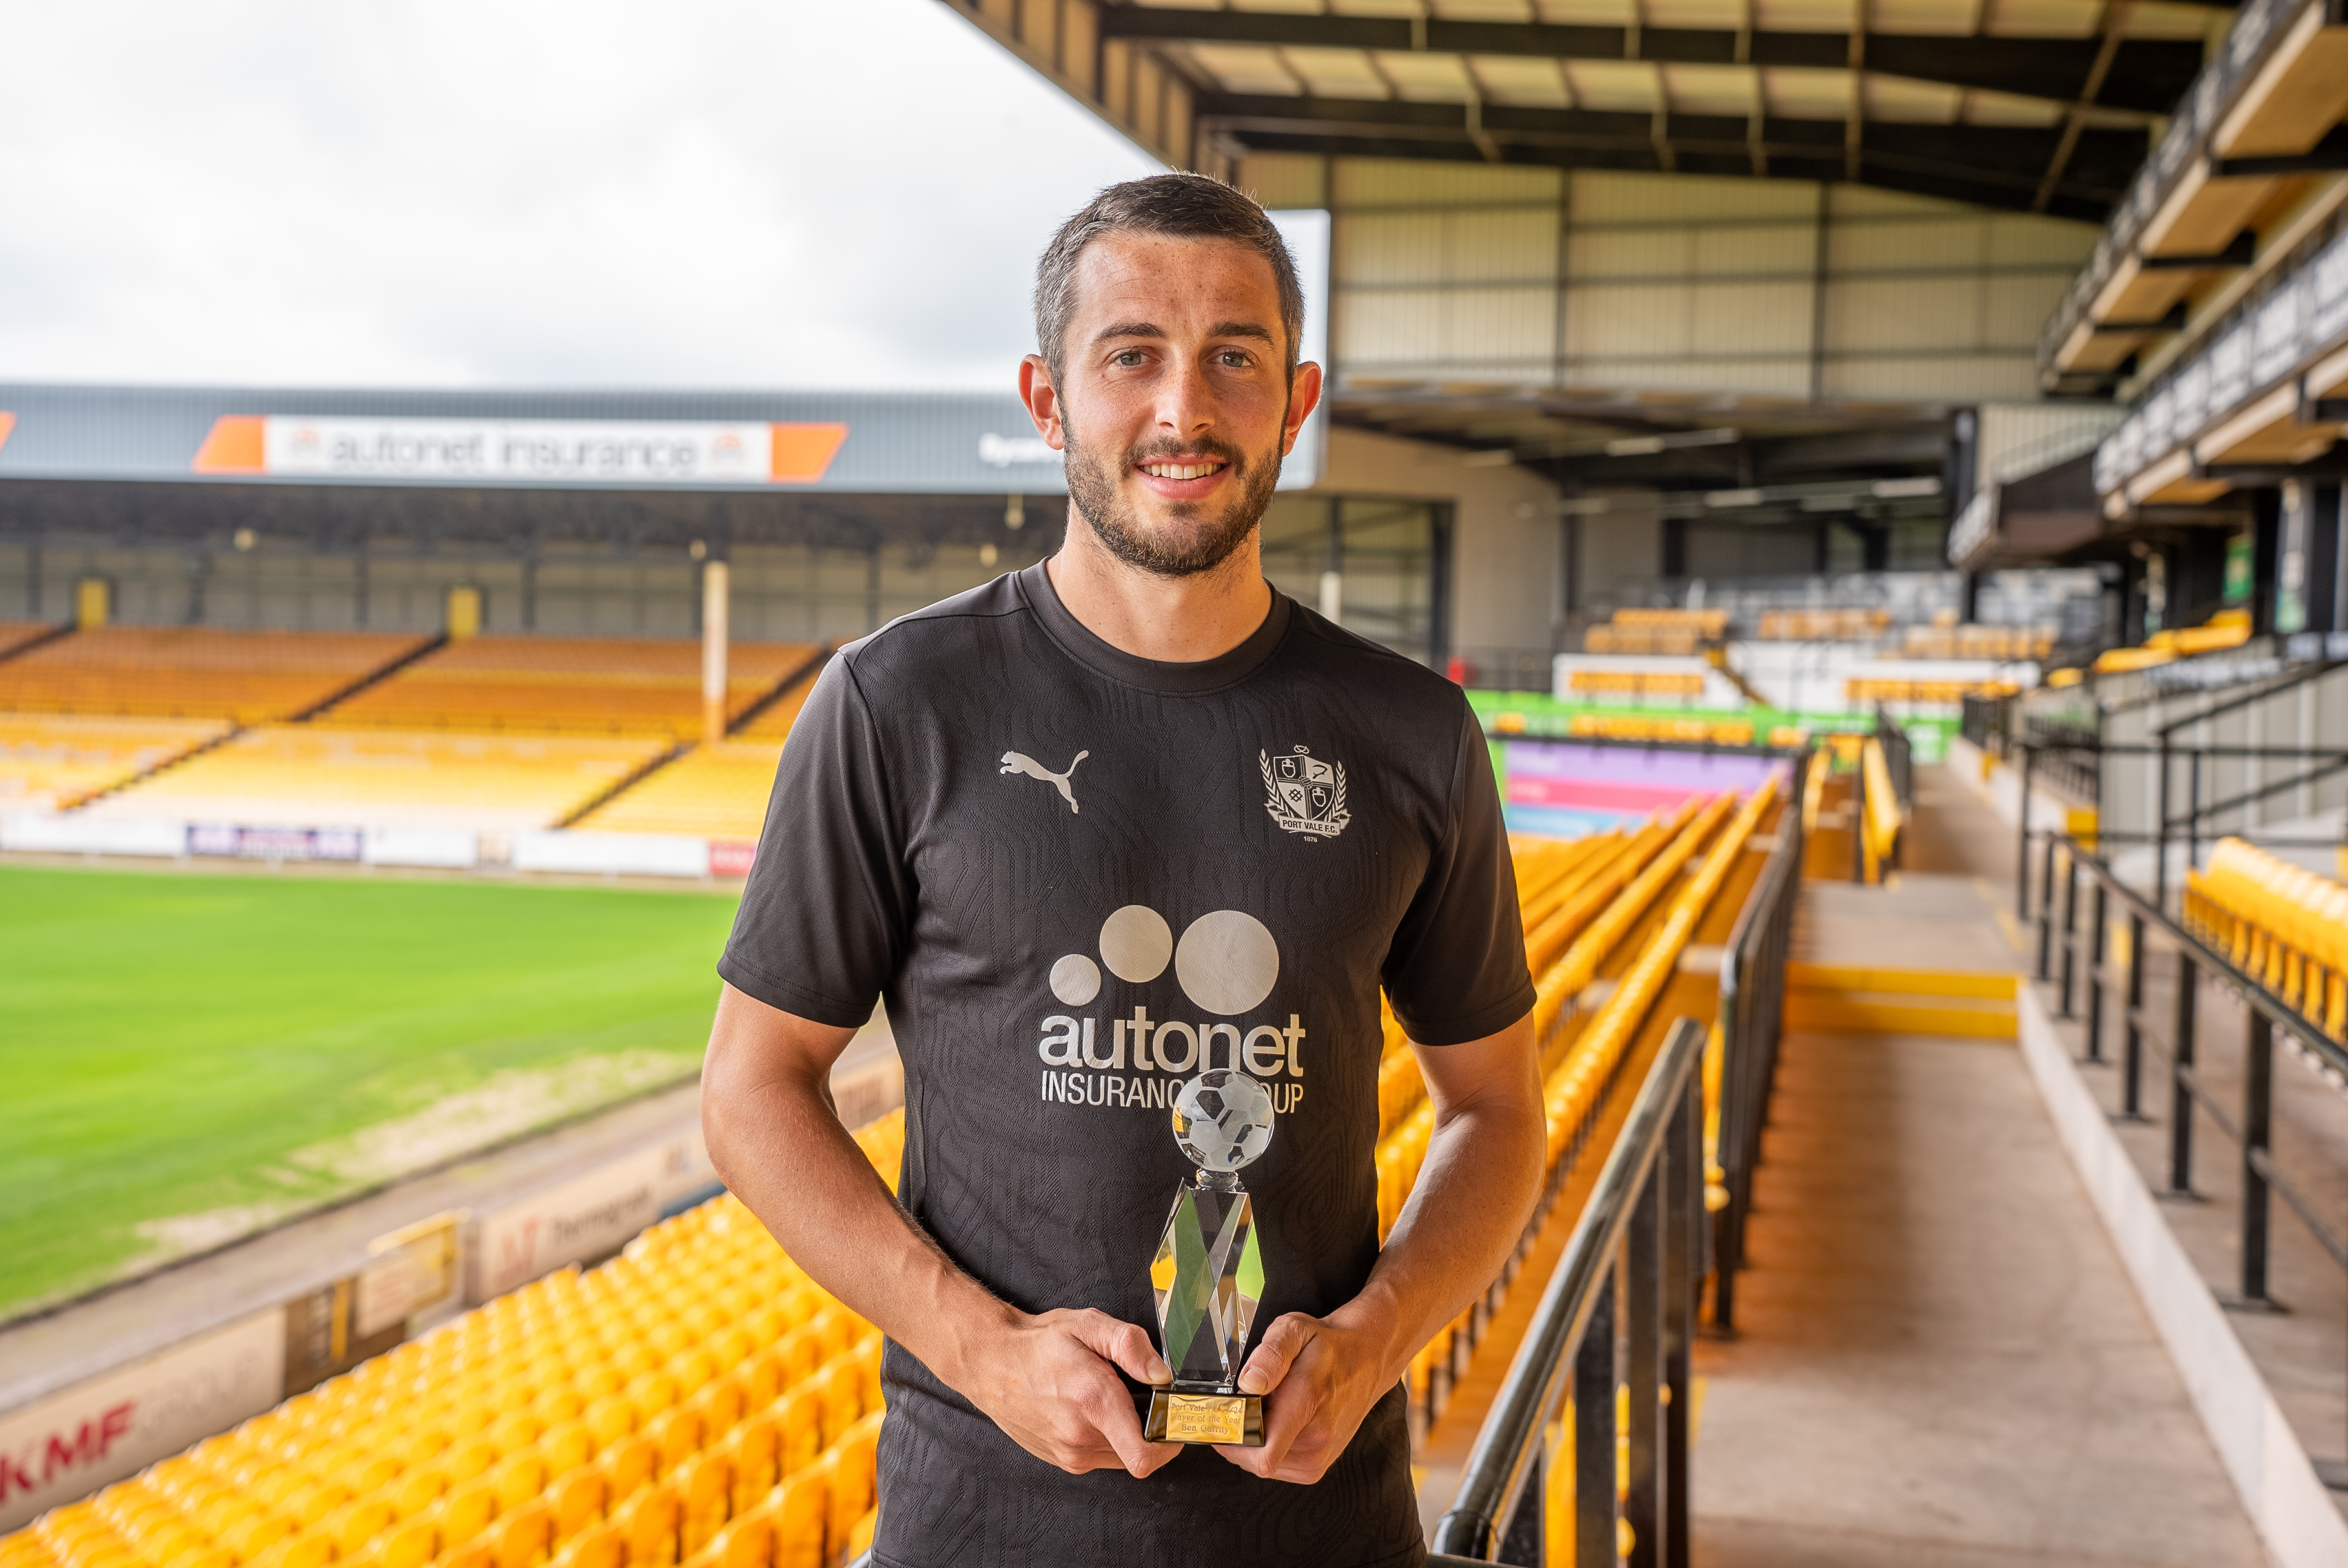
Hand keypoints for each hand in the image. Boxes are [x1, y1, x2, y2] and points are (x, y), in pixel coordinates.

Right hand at [958, 1306, 1183, 1478]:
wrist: (991, 1363)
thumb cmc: (1039, 1344)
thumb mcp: (1088, 1325)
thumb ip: (1130, 1346)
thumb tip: (1162, 1375)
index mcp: (1093, 1402)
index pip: (1146, 1454)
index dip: (1171, 1441)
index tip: (1174, 1418)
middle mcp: (1081, 1437)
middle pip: (1142, 1453)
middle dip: (1151, 1428)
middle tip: (1140, 1398)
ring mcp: (1070, 1455)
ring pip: (1123, 1457)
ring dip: (1128, 1435)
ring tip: (1111, 1400)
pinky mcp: (1064, 1461)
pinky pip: (1103, 1457)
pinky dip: (1109, 1439)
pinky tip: (1092, 1412)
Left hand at [1215, 1305, 1397, 1482]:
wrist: (1366, 1360)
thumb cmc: (1327, 1346)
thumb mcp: (1295, 1330)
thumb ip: (1270, 1354)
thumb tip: (1249, 1383)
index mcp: (1307, 1405)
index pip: (1261, 1453)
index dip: (1230, 1439)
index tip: (1219, 1416)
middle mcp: (1316, 1441)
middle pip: (1251, 1458)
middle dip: (1238, 1434)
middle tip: (1244, 1405)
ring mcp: (1318, 1458)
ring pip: (1258, 1464)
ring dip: (1252, 1440)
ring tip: (1266, 1409)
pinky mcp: (1315, 1467)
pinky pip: (1273, 1465)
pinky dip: (1266, 1446)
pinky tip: (1275, 1422)